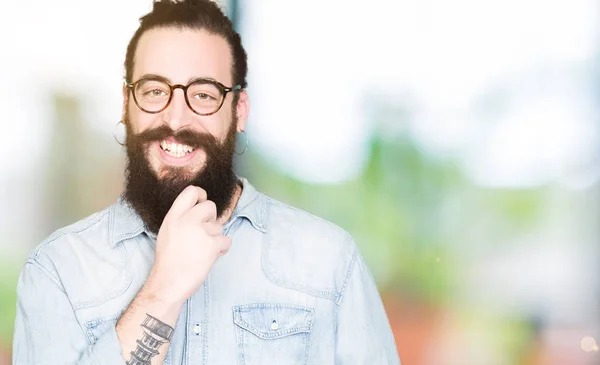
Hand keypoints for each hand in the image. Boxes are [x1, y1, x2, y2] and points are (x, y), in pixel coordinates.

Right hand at [147, 185, 231, 303]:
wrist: (168, 283)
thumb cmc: (168, 262)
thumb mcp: (167, 232)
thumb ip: (181, 219)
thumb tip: (199, 211)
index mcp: (173, 216)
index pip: (191, 191)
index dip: (201, 195)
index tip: (202, 203)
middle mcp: (187, 220)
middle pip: (210, 206)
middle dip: (211, 219)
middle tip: (204, 233)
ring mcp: (200, 232)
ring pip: (219, 226)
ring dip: (215, 237)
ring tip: (202, 251)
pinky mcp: (212, 245)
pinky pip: (226, 240)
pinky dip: (222, 249)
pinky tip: (211, 256)